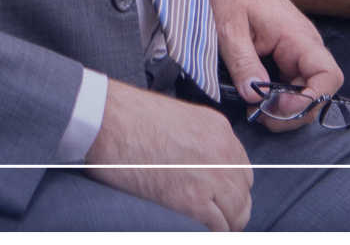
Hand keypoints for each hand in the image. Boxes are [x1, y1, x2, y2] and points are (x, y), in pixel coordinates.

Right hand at [84, 79, 251, 230]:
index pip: (242, 167)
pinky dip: (213, 232)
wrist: (105, 120)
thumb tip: (198, 165)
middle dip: (233, 207)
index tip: (224, 196)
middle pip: (243, 192)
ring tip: (213, 228)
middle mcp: (221, 151)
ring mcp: (210, 175)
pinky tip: (202, 231)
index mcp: (217, 128)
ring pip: (236, 212)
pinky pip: (218, 226)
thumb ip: (197, 139)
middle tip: (221, 217)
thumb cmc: (127, 116)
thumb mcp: (177, 118)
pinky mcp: (192, 200)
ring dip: (226, 223)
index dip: (233, 186)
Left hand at [205, 0, 341, 129]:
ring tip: (257, 111)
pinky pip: (293, 86)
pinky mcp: (288, 59)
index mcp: (297, 37)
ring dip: (286, 110)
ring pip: (307, 93)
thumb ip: (242, 63)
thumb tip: (254, 96)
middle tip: (262, 116)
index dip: (312, 99)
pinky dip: (279, 100)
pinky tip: (258, 100)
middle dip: (294, 113)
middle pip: (319, 92)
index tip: (282, 108)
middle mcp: (305, 47)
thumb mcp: (229, 29)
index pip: (328, 75)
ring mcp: (298, 54)